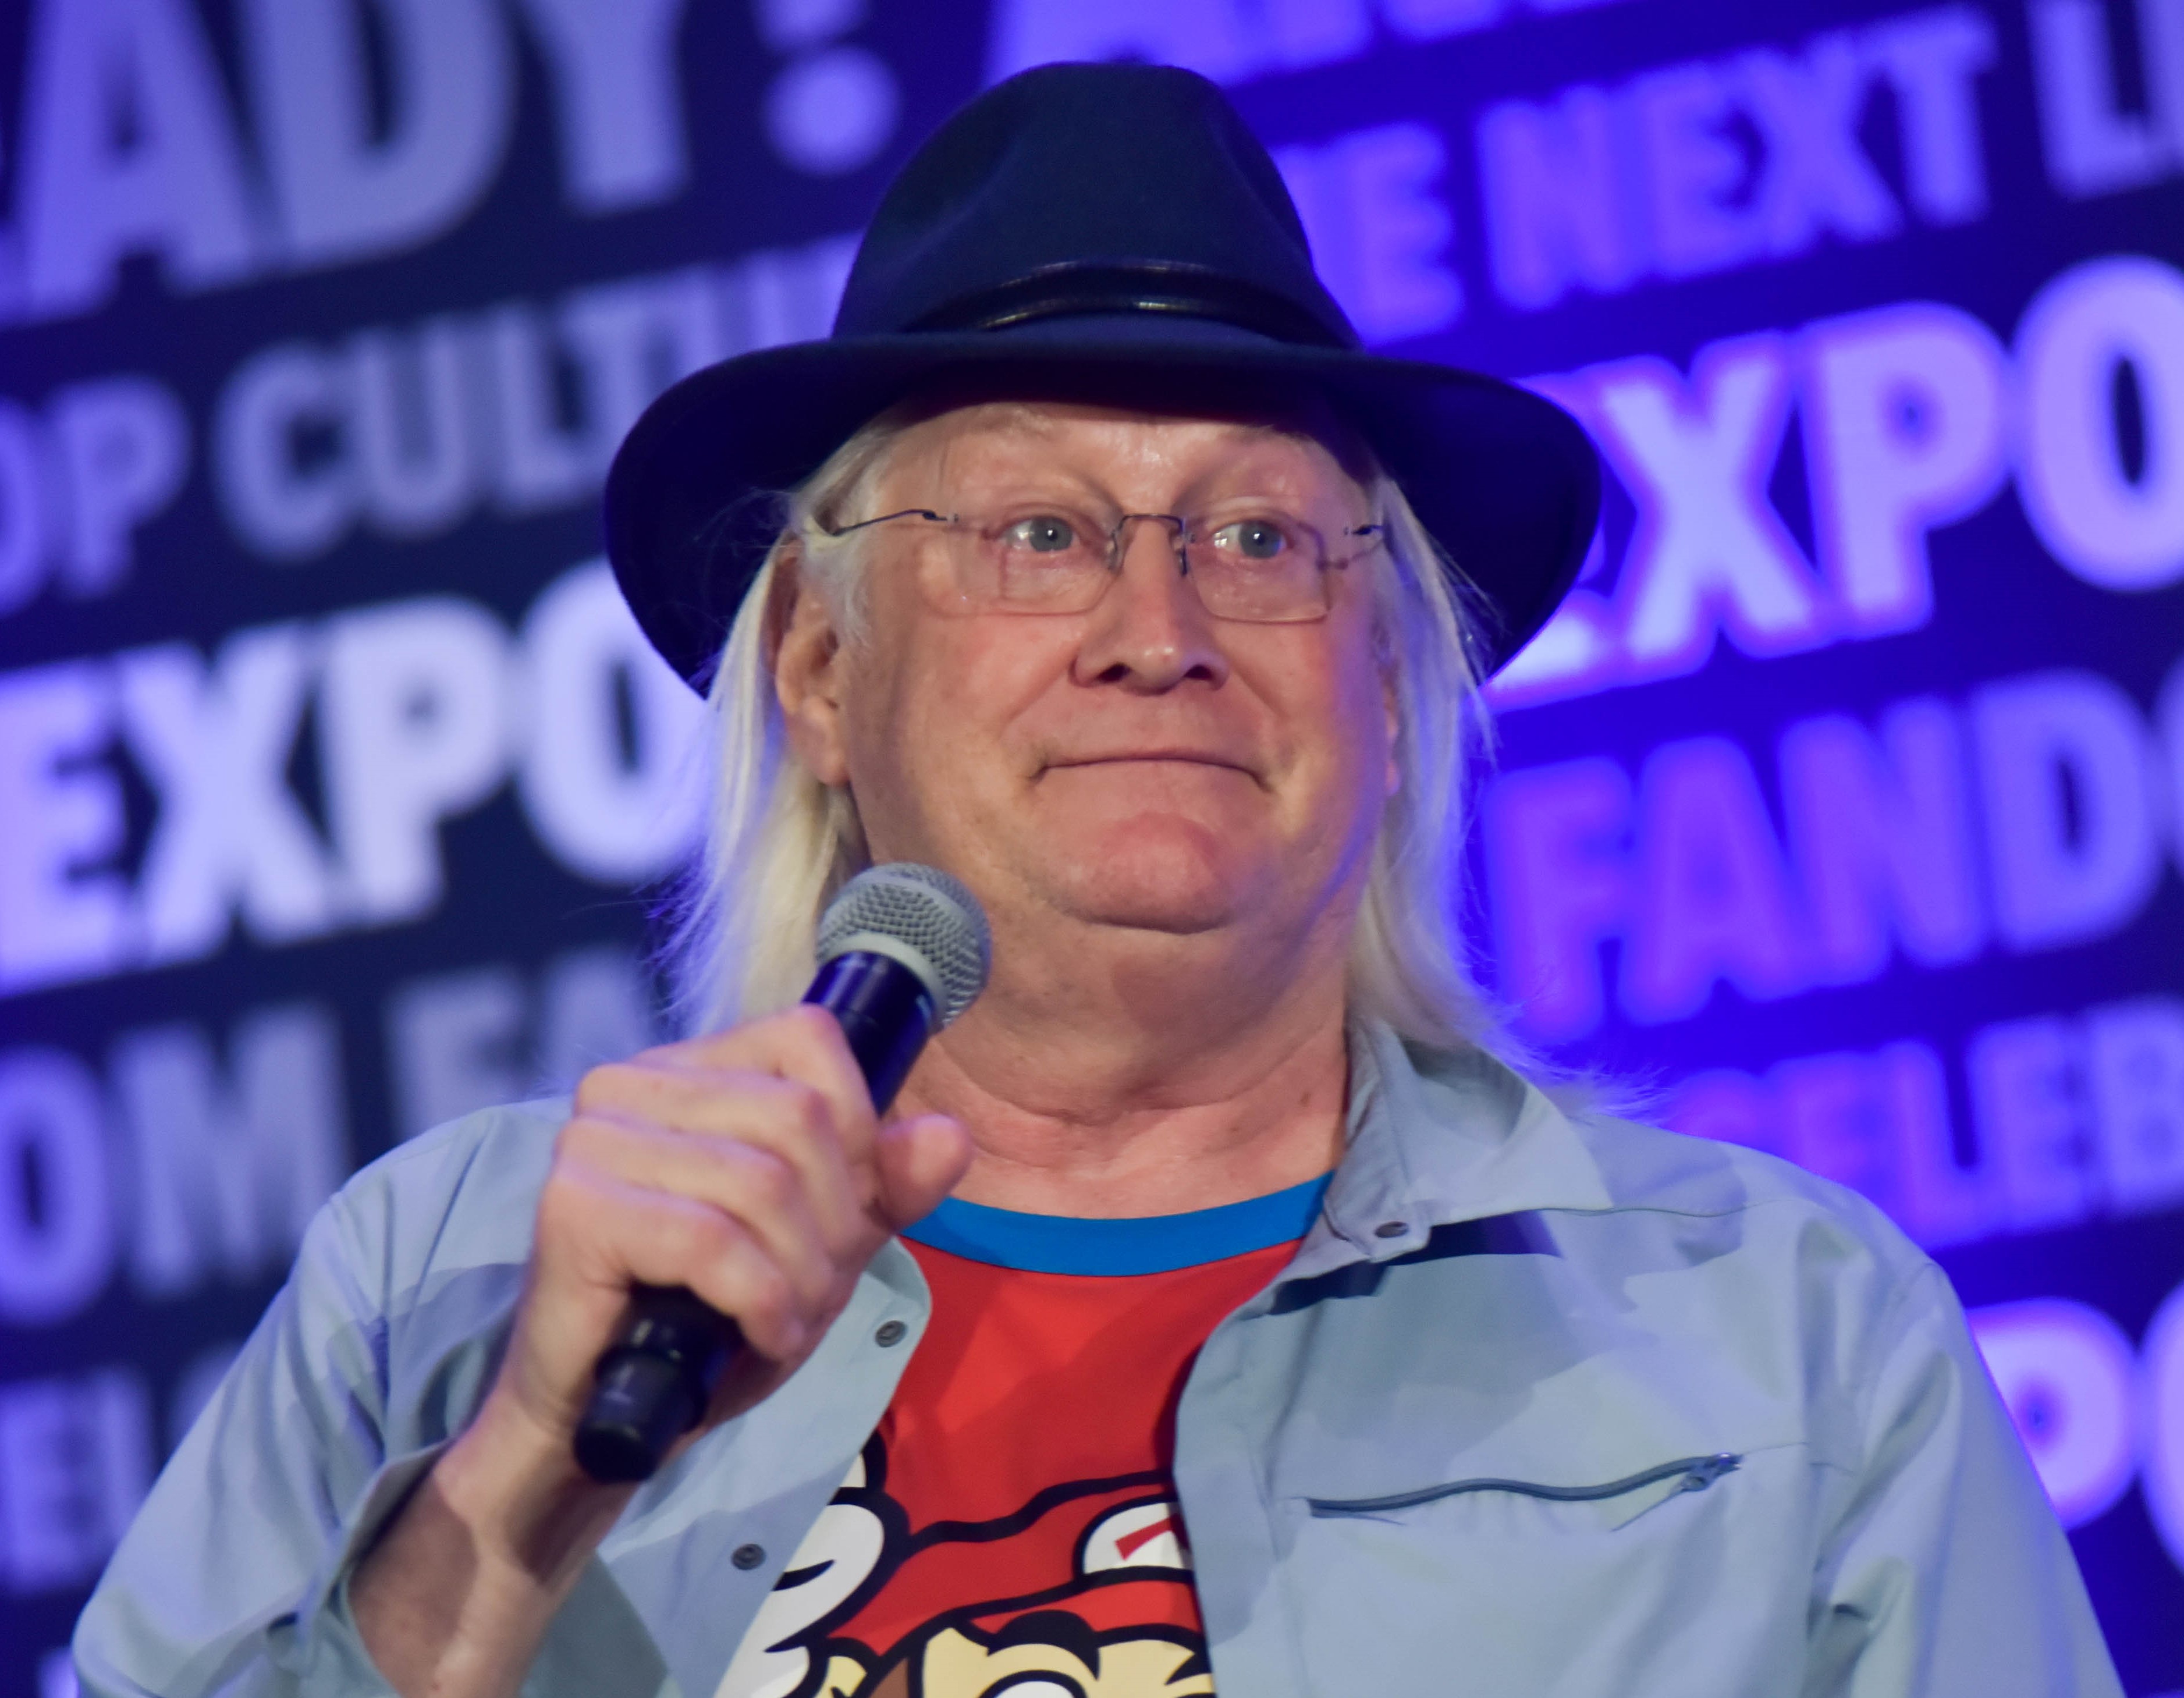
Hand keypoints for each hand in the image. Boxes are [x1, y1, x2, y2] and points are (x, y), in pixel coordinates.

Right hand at [495, 1005, 970, 1453]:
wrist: (604, 1420)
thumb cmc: (707, 1320)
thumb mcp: (821, 1246)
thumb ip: (886, 1186)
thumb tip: (951, 1137)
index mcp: (688, 1068)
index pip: (808, 1039)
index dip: (856, 1135)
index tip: (844, 1216)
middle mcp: (629, 1083)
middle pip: (797, 1117)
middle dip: (834, 1224)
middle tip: (815, 1292)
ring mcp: (593, 1139)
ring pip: (762, 1182)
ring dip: (802, 1274)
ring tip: (784, 1322)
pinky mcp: (572, 1207)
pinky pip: (711, 1240)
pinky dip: (759, 1300)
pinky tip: (759, 1335)